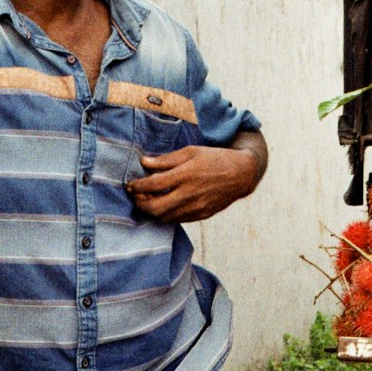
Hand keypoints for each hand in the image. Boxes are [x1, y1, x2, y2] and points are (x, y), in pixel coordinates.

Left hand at [126, 144, 261, 222]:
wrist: (241, 174)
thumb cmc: (214, 159)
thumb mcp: (191, 151)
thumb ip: (166, 159)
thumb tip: (143, 162)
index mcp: (186, 174)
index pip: (153, 184)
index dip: (137, 186)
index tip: (130, 184)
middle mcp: (190, 194)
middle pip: (155, 207)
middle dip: (140, 202)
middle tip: (135, 195)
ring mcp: (196, 207)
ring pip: (164, 217)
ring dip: (151, 210)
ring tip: (147, 199)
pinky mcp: (201, 215)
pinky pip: (177, 219)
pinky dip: (165, 214)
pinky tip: (163, 204)